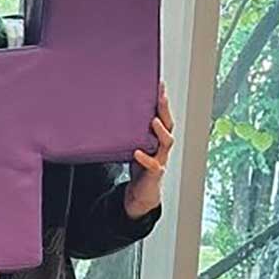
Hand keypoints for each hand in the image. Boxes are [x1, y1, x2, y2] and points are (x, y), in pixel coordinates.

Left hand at [125, 82, 175, 218]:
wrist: (140, 194)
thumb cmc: (138, 168)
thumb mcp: (133, 146)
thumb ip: (129, 133)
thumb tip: (111, 114)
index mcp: (157, 139)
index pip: (163, 116)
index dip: (162, 101)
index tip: (159, 84)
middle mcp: (162, 147)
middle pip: (168, 125)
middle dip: (165, 110)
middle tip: (161, 95)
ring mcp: (161, 159)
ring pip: (167, 142)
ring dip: (160, 131)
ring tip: (153, 120)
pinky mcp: (154, 174)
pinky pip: (153, 165)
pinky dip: (145, 158)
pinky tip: (137, 152)